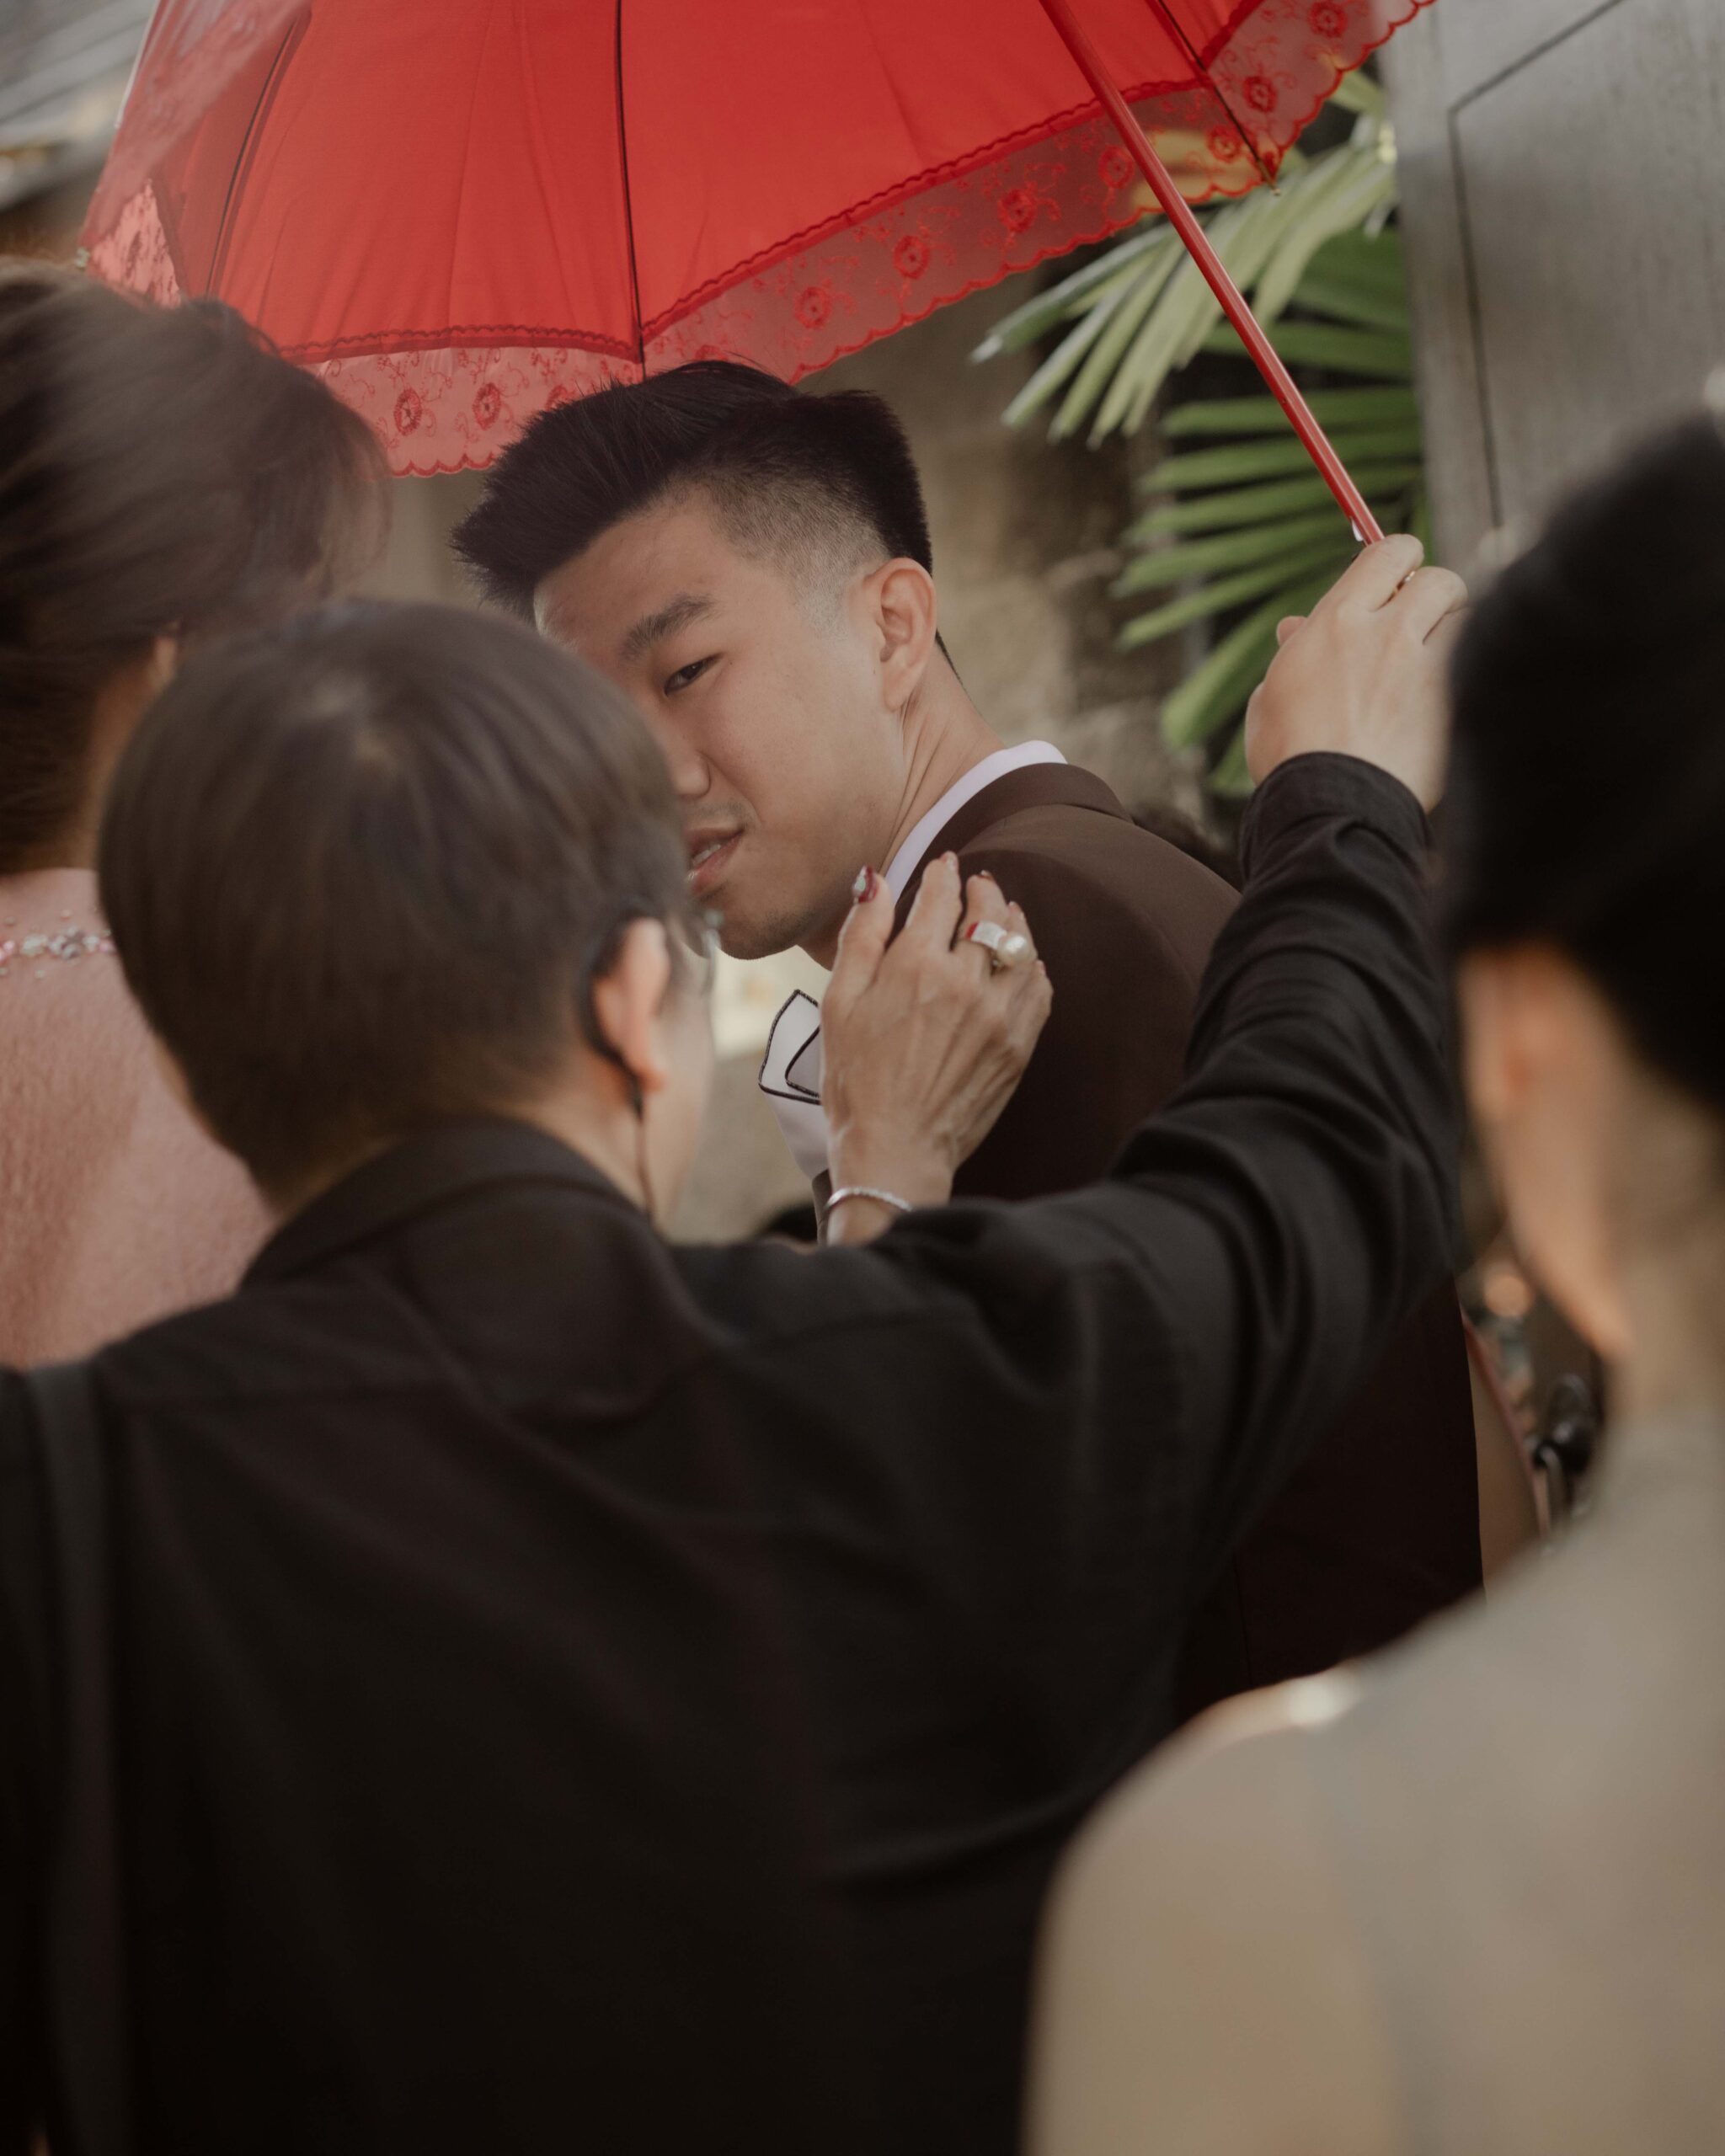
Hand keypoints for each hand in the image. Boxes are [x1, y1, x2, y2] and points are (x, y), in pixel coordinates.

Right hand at [819, 855, 1051, 1241]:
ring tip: (1005, 912)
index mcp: (916, 964)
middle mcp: (965, 982)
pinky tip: (1025, 964)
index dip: (943, 874)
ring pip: (1021, 946)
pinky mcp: (1017, 1046)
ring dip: (1014, 921)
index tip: (944, 866)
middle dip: (982, 890)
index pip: (942, 896)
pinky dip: (1033, 968)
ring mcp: (998, 1015)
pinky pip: (1039, 991)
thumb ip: (862, 934)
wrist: (895, 1148)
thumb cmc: (854, 1079)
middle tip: (977, 884)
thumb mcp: (839, 1001)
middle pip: (989, 913)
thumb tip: (876, 880)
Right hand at [1244, 535, 1466, 808]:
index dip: (1401, 559)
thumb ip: (1295, 654)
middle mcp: (1386, 633)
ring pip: (1465, 619)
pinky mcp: (1453, 702)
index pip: (1389, 552)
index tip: (1399, 579)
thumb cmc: (1290, 757)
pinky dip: (1465, 675)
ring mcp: (1425, 668)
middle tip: (1424, 621)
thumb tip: (1295, 628)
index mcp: (1336, 622)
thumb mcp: (1273, 697)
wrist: (1329, 807)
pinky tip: (1445, 701)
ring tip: (1434, 664)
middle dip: (1436, 595)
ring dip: (1455, 634)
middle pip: (1438, 578)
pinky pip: (1476, 665)